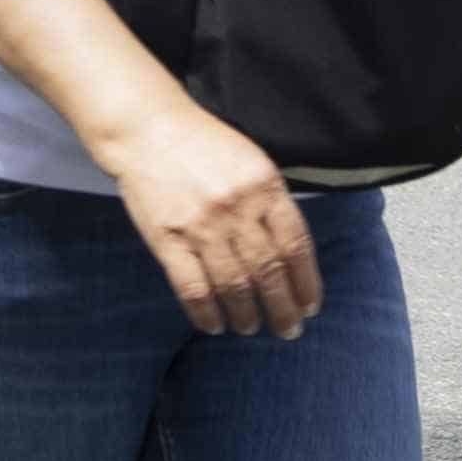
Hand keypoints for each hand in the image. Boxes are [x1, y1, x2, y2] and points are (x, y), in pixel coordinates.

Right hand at [106, 105, 322, 339]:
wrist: (150, 130)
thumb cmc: (206, 146)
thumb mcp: (253, 162)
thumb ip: (272, 203)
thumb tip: (292, 253)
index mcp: (266, 186)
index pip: (296, 245)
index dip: (306, 282)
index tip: (310, 306)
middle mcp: (238, 208)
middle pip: (269, 271)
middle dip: (283, 308)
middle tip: (289, 330)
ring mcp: (202, 226)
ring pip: (233, 285)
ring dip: (247, 314)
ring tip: (251, 328)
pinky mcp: (168, 240)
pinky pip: (193, 288)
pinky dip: (206, 313)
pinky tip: (214, 325)